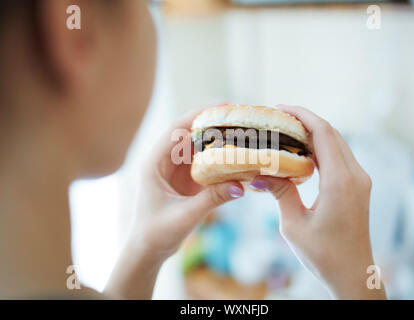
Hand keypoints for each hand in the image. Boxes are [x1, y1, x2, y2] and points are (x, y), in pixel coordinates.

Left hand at [105, 104, 243, 298]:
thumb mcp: (185, 215)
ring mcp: (175, 170)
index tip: (222, 106)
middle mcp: (164, 161)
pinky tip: (237, 156)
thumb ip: (212, 199)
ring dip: (219, 141)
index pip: (176, 129)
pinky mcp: (186, 180)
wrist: (148, 250)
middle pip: (190, 134)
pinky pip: (205, 163)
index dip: (199, 115)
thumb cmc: (156, 233)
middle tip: (240, 118)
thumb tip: (241, 186)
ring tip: (243, 133)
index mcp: (154, 163)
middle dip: (214, 124)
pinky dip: (220, 159)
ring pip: (199, 148)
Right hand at [250, 105, 385, 299]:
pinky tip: (301, 152)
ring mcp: (359, 180)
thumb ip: (280, 192)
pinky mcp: (357, 186)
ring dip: (314, 133)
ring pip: (337, 143)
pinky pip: (339, 157)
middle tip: (278, 118)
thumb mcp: (293, 224)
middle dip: (305, 120)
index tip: (280, 108)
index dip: (302, 115)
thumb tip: (258, 172)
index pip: (323, 134)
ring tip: (286, 131)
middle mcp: (355, 176)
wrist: (352, 274)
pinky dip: (321, 148)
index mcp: (339, 182)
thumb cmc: (324, 255)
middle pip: (332, 134)